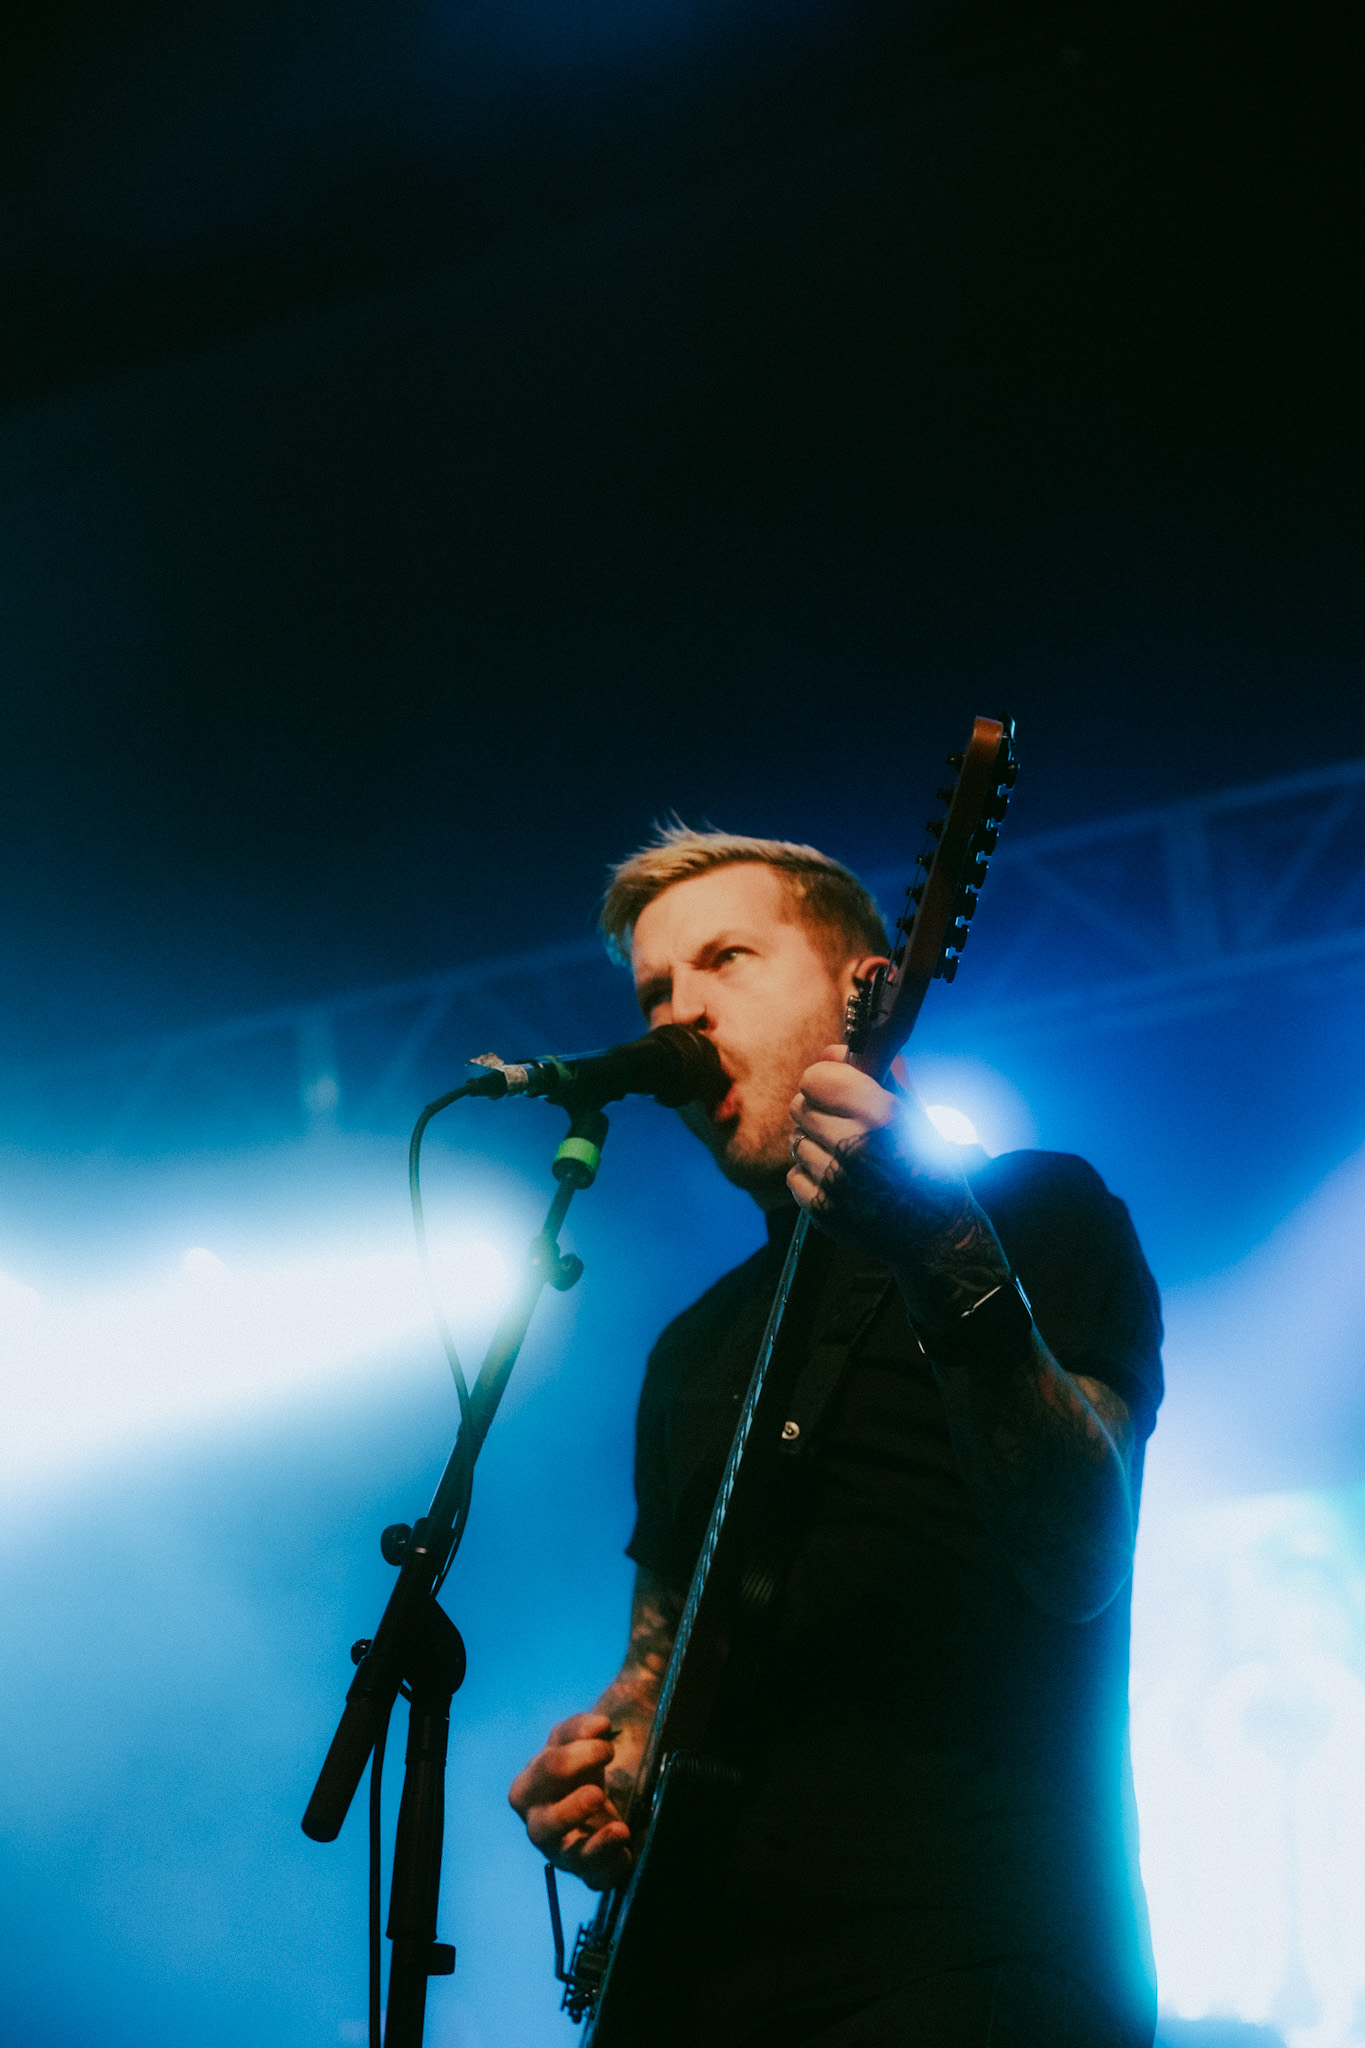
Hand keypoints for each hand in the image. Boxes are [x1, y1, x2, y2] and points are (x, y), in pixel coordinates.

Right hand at [508, 1712, 635, 1890]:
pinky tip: (627, 1852)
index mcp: (529, 1786)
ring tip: (620, 1830)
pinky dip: (611, 1867)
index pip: (546, 1771)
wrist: (597, 1791)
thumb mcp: (577, 1737)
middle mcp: (539, 1823)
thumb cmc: (579, 1763)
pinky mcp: (587, 1869)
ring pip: (567, 1859)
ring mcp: (561, 1850)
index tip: (609, 1745)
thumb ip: (583, 1727)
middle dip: (572, 1810)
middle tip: (599, 1792)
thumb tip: (599, 1726)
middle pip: (544, 1825)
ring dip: (594, 1845)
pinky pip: (595, 1878)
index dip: (578, 1756)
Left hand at [787, 1046, 1006, 1320]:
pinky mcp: (822, 1208)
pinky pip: (794, 1175)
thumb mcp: (914, 1114)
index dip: (823, 1081)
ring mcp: (836, 1180)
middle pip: (799, 1107)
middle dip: (816, 1111)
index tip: (833, 1088)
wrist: (935, 1233)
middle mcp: (855, 1145)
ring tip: (845, 1156)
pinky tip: (839, 1181)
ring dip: (813, 1145)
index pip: (816, 1077)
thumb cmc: (927, 1165)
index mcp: (882, 1115)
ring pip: (796, 1142)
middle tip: (839, 1123)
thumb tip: (832, 1050)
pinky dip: (810, 1176)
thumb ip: (874, 1077)